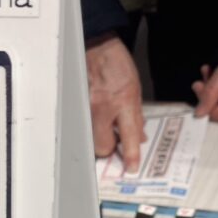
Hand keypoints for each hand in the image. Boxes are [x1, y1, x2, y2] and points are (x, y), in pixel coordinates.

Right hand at [85, 34, 145, 171]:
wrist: (97, 49)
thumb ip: (136, 116)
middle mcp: (103, 109)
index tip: (132, 168)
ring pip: (92, 139)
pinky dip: (93, 127)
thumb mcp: (136, 90)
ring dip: (101, 138)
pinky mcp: (78, 108)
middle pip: (102, 147)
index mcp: (122, 102)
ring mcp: (87, 109)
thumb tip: (139, 138)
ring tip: (107, 127)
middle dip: (109, 149)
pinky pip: (86, 127)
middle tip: (115, 143)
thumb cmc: (118, 67)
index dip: (130, 155)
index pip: (128, 137)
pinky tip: (99, 117)